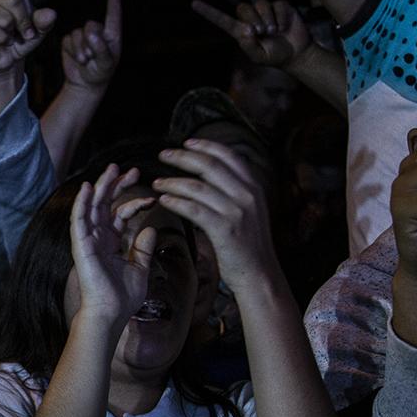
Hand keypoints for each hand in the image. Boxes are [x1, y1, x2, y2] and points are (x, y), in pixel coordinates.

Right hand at [58, 0, 123, 93]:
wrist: (84, 84)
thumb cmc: (100, 74)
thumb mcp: (105, 64)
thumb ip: (101, 48)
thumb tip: (91, 33)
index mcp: (112, 36)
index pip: (113, 16)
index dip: (113, 2)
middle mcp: (98, 33)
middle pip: (90, 26)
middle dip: (89, 42)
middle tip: (90, 57)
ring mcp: (83, 36)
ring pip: (77, 33)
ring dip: (79, 49)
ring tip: (84, 61)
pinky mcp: (70, 41)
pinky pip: (68, 39)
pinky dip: (71, 50)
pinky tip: (76, 59)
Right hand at [68, 163, 158, 330]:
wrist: (111, 313)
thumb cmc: (123, 296)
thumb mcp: (140, 267)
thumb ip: (143, 248)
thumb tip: (151, 228)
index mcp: (111, 242)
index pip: (121, 214)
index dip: (135, 202)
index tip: (153, 197)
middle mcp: (98, 238)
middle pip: (105, 204)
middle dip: (117, 185)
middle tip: (131, 170)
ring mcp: (88, 240)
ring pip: (92, 206)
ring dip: (101, 186)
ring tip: (112, 169)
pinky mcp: (80, 245)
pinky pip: (79, 220)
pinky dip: (81, 203)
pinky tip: (87, 187)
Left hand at [155, 139, 280, 289]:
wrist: (259, 274)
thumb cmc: (248, 244)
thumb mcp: (249, 210)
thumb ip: (234, 191)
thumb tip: (209, 174)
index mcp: (254, 187)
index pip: (228, 156)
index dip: (206, 146)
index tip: (186, 142)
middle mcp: (248, 194)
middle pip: (209, 166)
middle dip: (183, 157)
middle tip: (163, 155)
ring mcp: (237, 211)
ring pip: (197, 187)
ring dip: (172, 182)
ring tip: (157, 183)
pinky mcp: (225, 228)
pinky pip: (194, 209)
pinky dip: (176, 202)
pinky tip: (164, 200)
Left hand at [191, 0, 310, 68]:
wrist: (296, 53)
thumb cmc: (274, 56)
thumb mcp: (259, 57)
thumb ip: (248, 46)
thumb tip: (245, 29)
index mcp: (241, 31)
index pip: (222, 19)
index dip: (208, 12)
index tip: (194, 4)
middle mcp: (251, 18)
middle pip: (243, 7)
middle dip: (253, 19)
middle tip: (263, 32)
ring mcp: (265, 11)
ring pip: (260, 4)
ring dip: (268, 18)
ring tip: (274, 31)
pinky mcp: (280, 7)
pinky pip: (277, 4)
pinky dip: (281, 17)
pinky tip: (284, 26)